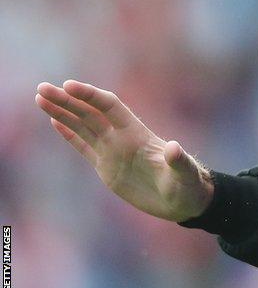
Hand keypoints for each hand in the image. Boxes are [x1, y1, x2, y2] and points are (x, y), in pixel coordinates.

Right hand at [35, 80, 214, 222]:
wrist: (183, 201)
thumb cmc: (188, 185)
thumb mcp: (185, 173)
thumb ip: (179, 161)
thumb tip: (174, 148)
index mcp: (137, 134)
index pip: (109, 107)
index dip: (90, 95)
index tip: (67, 86)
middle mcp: (122, 138)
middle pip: (89, 113)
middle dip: (66, 100)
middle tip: (42, 88)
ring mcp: (113, 151)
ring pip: (82, 126)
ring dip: (61, 112)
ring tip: (40, 97)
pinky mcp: (107, 167)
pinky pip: (83, 146)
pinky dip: (68, 134)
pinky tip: (53, 121)